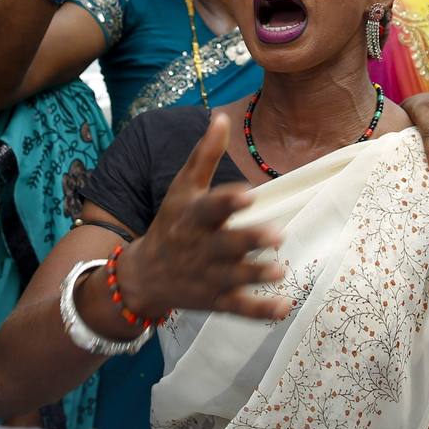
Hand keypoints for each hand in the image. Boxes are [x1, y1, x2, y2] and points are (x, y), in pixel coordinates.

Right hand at [118, 114, 290, 320]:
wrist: (145, 275)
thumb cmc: (172, 223)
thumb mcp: (182, 187)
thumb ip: (204, 155)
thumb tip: (220, 116)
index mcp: (193, 217)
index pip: (210, 208)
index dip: (227, 202)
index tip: (248, 194)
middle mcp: (201, 248)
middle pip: (226, 246)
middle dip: (249, 242)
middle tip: (276, 236)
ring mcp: (209, 277)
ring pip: (235, 278)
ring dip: (257, 276)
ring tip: (279, 271)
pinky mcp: (217, 301)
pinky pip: (239, 309)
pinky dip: (261, 312)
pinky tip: (284, 307)